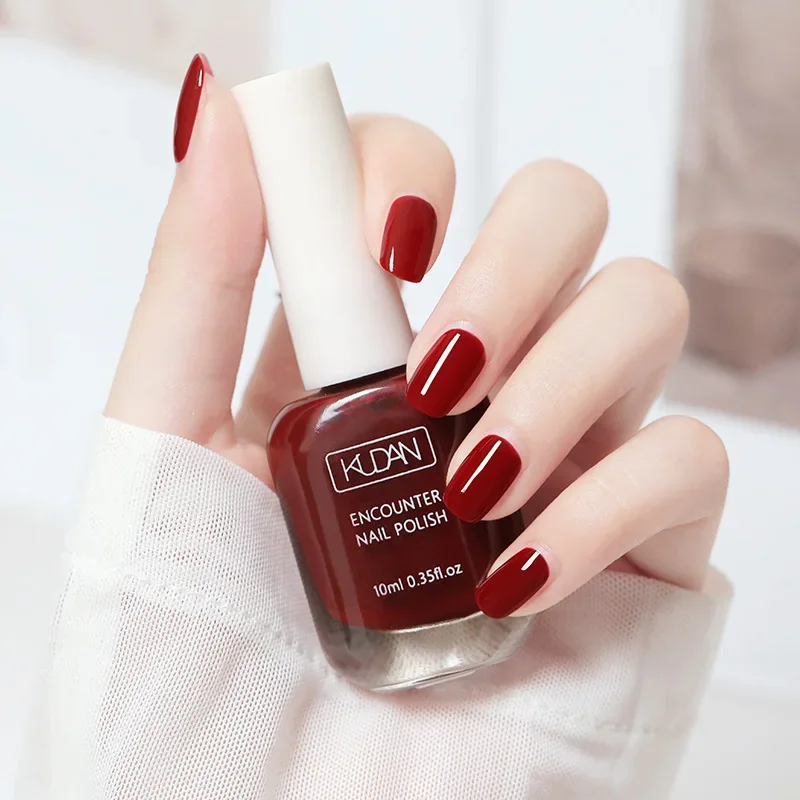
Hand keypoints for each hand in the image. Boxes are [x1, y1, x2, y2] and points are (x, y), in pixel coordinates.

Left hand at [107, 55, 727, 620]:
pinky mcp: (641, 538)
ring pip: (645, 305)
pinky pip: (687, 456)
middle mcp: (472, 378)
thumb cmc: (200, 651)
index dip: (409, 173)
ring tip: (473, 479)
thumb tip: (234, 116)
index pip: (419, 179)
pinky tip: (518, 571)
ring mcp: (564, 447)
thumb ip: (196, 282)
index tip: (379, 254)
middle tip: (440, 367)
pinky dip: (607, 497)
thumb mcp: (165, 447)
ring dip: (564, 370)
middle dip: (516, 255)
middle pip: (560, 210)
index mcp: (359, 346)